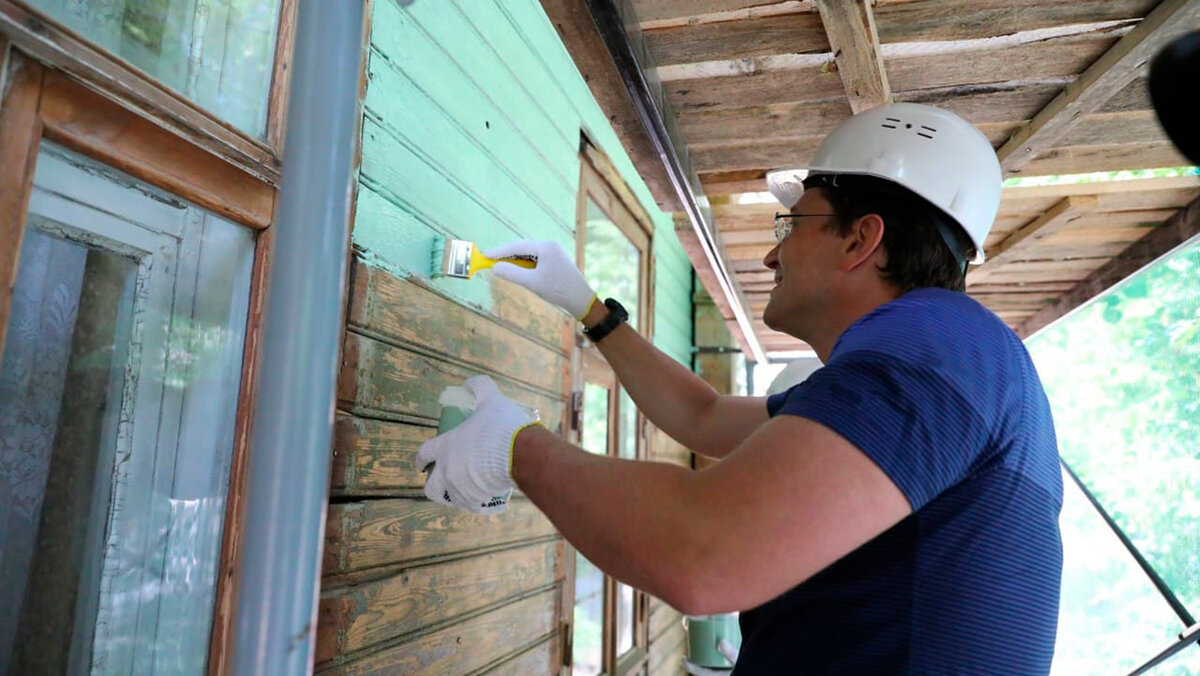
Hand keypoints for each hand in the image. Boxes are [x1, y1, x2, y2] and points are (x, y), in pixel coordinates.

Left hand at [416, 375, 542, 513]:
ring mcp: (461, 488)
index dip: (421, 459)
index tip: (422, 463)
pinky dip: (475, 502)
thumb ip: (478, 387)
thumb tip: (469, 384)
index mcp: (445, 447)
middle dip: (434, 486)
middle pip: (431, 487)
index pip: (423, 454)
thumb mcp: (490, 399)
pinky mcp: (477, 499)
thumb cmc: (502, 426)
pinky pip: (472, 505)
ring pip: (453, 497)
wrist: (522, 453)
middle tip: (444, 482)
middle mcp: (448, 471)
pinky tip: (482, 498)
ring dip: (457, 494)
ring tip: (468, 488)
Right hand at [483, 240, 597, 319]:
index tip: (484, 255)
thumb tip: (494, 267)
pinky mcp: (555, 260)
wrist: (581, 299)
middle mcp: (550, 245)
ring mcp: (554, 252)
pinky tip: (518, 271)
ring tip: (501, 267)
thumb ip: (512, 273)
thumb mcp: (532, 283)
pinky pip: (535, 259)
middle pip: (522, 247)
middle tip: (489, 261)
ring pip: (528, 253)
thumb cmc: (558, 290)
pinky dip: (524, 264)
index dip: (499, 251)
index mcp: (546, 247)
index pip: (517, 247)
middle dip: (505, 255)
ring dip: (514, 260)